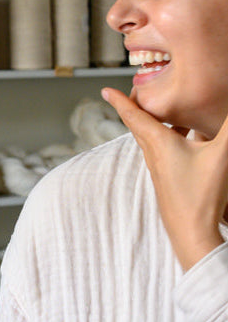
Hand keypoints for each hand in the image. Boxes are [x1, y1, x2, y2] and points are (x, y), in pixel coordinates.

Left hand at [102, 87, 227, 269]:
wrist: (191, 232)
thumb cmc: (201, 194)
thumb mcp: (222, 153)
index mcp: (159, 143)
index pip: (134, 116)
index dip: (120, 101)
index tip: (106, 89)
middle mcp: (153, 155)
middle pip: (140, 126)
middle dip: (139, 107)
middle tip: (140, 92)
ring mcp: (159, 170)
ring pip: (152, 139)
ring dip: (157, 123)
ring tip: (171, 110)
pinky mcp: (167, 180)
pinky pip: (163, 152)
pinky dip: (169, 138)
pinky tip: (187, 141)